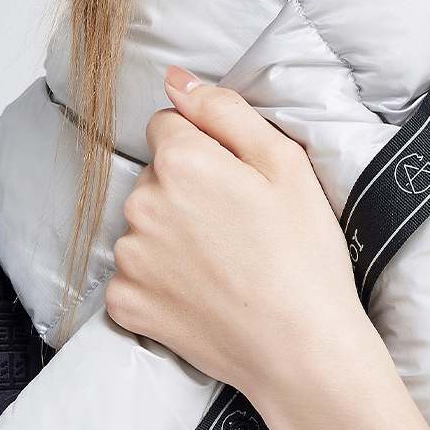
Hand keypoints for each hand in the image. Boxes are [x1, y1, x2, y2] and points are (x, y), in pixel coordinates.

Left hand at [105, 70, 372, 408]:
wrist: (301, 350)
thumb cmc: (304, 257)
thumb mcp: (285, 164)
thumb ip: (224, 111)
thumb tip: (176, 80)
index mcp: (181, 161)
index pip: (169, 126)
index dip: (207, 150)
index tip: (236, 184)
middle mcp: (142, 203)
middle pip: (154, 177)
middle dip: (187, 193)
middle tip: (238, 229)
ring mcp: (130, 257)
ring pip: (143, 226)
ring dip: (171, 237)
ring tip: (223, 265)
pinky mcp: (125, 303)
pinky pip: (132, 277)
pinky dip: (159, 283)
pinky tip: (201, 294)